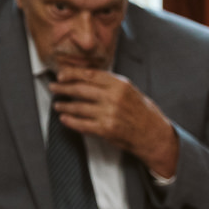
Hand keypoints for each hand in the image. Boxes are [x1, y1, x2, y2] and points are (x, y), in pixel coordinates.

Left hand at [50, 67, 178, 177]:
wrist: (155, 135)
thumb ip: (109, 83)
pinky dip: (70, 121)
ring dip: (64, 105)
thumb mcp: (129, 90)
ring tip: (57, 104)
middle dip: (62, 88)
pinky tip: (64, 118)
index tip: (61, 75)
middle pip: (80, 89)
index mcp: (119, 85)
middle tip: (53, 87)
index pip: (89, 74)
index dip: (71, 74)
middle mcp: (113, 98)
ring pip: (78, 107)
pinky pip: (82, 124)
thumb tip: (84, 76)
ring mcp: (109, 114)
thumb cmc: (141, 111)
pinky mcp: (106, 129)